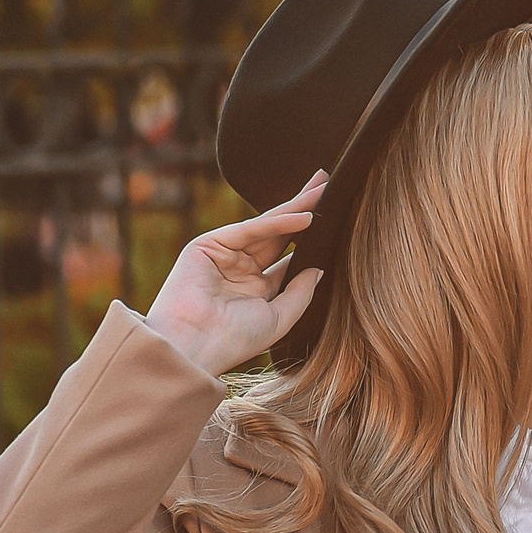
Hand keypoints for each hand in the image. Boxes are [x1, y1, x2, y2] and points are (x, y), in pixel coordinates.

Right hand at [143, 171, 329, 376]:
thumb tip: (319, 269)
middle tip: (329, 185)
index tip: (335, 219)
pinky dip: (277, 222)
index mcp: (256, 289)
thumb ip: (300, 293)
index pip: (289, 256)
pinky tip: (304, 217)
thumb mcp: (279, 318)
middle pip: (280, 233)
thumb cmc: (234, 340)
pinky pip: (250, 230)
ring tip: (324, 190)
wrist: (196, 347)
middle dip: (304, 209)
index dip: (311, 238)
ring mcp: (223, 255)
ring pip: (266, 226)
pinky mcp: (207, 245)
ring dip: (295, 207)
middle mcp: (240, 269)